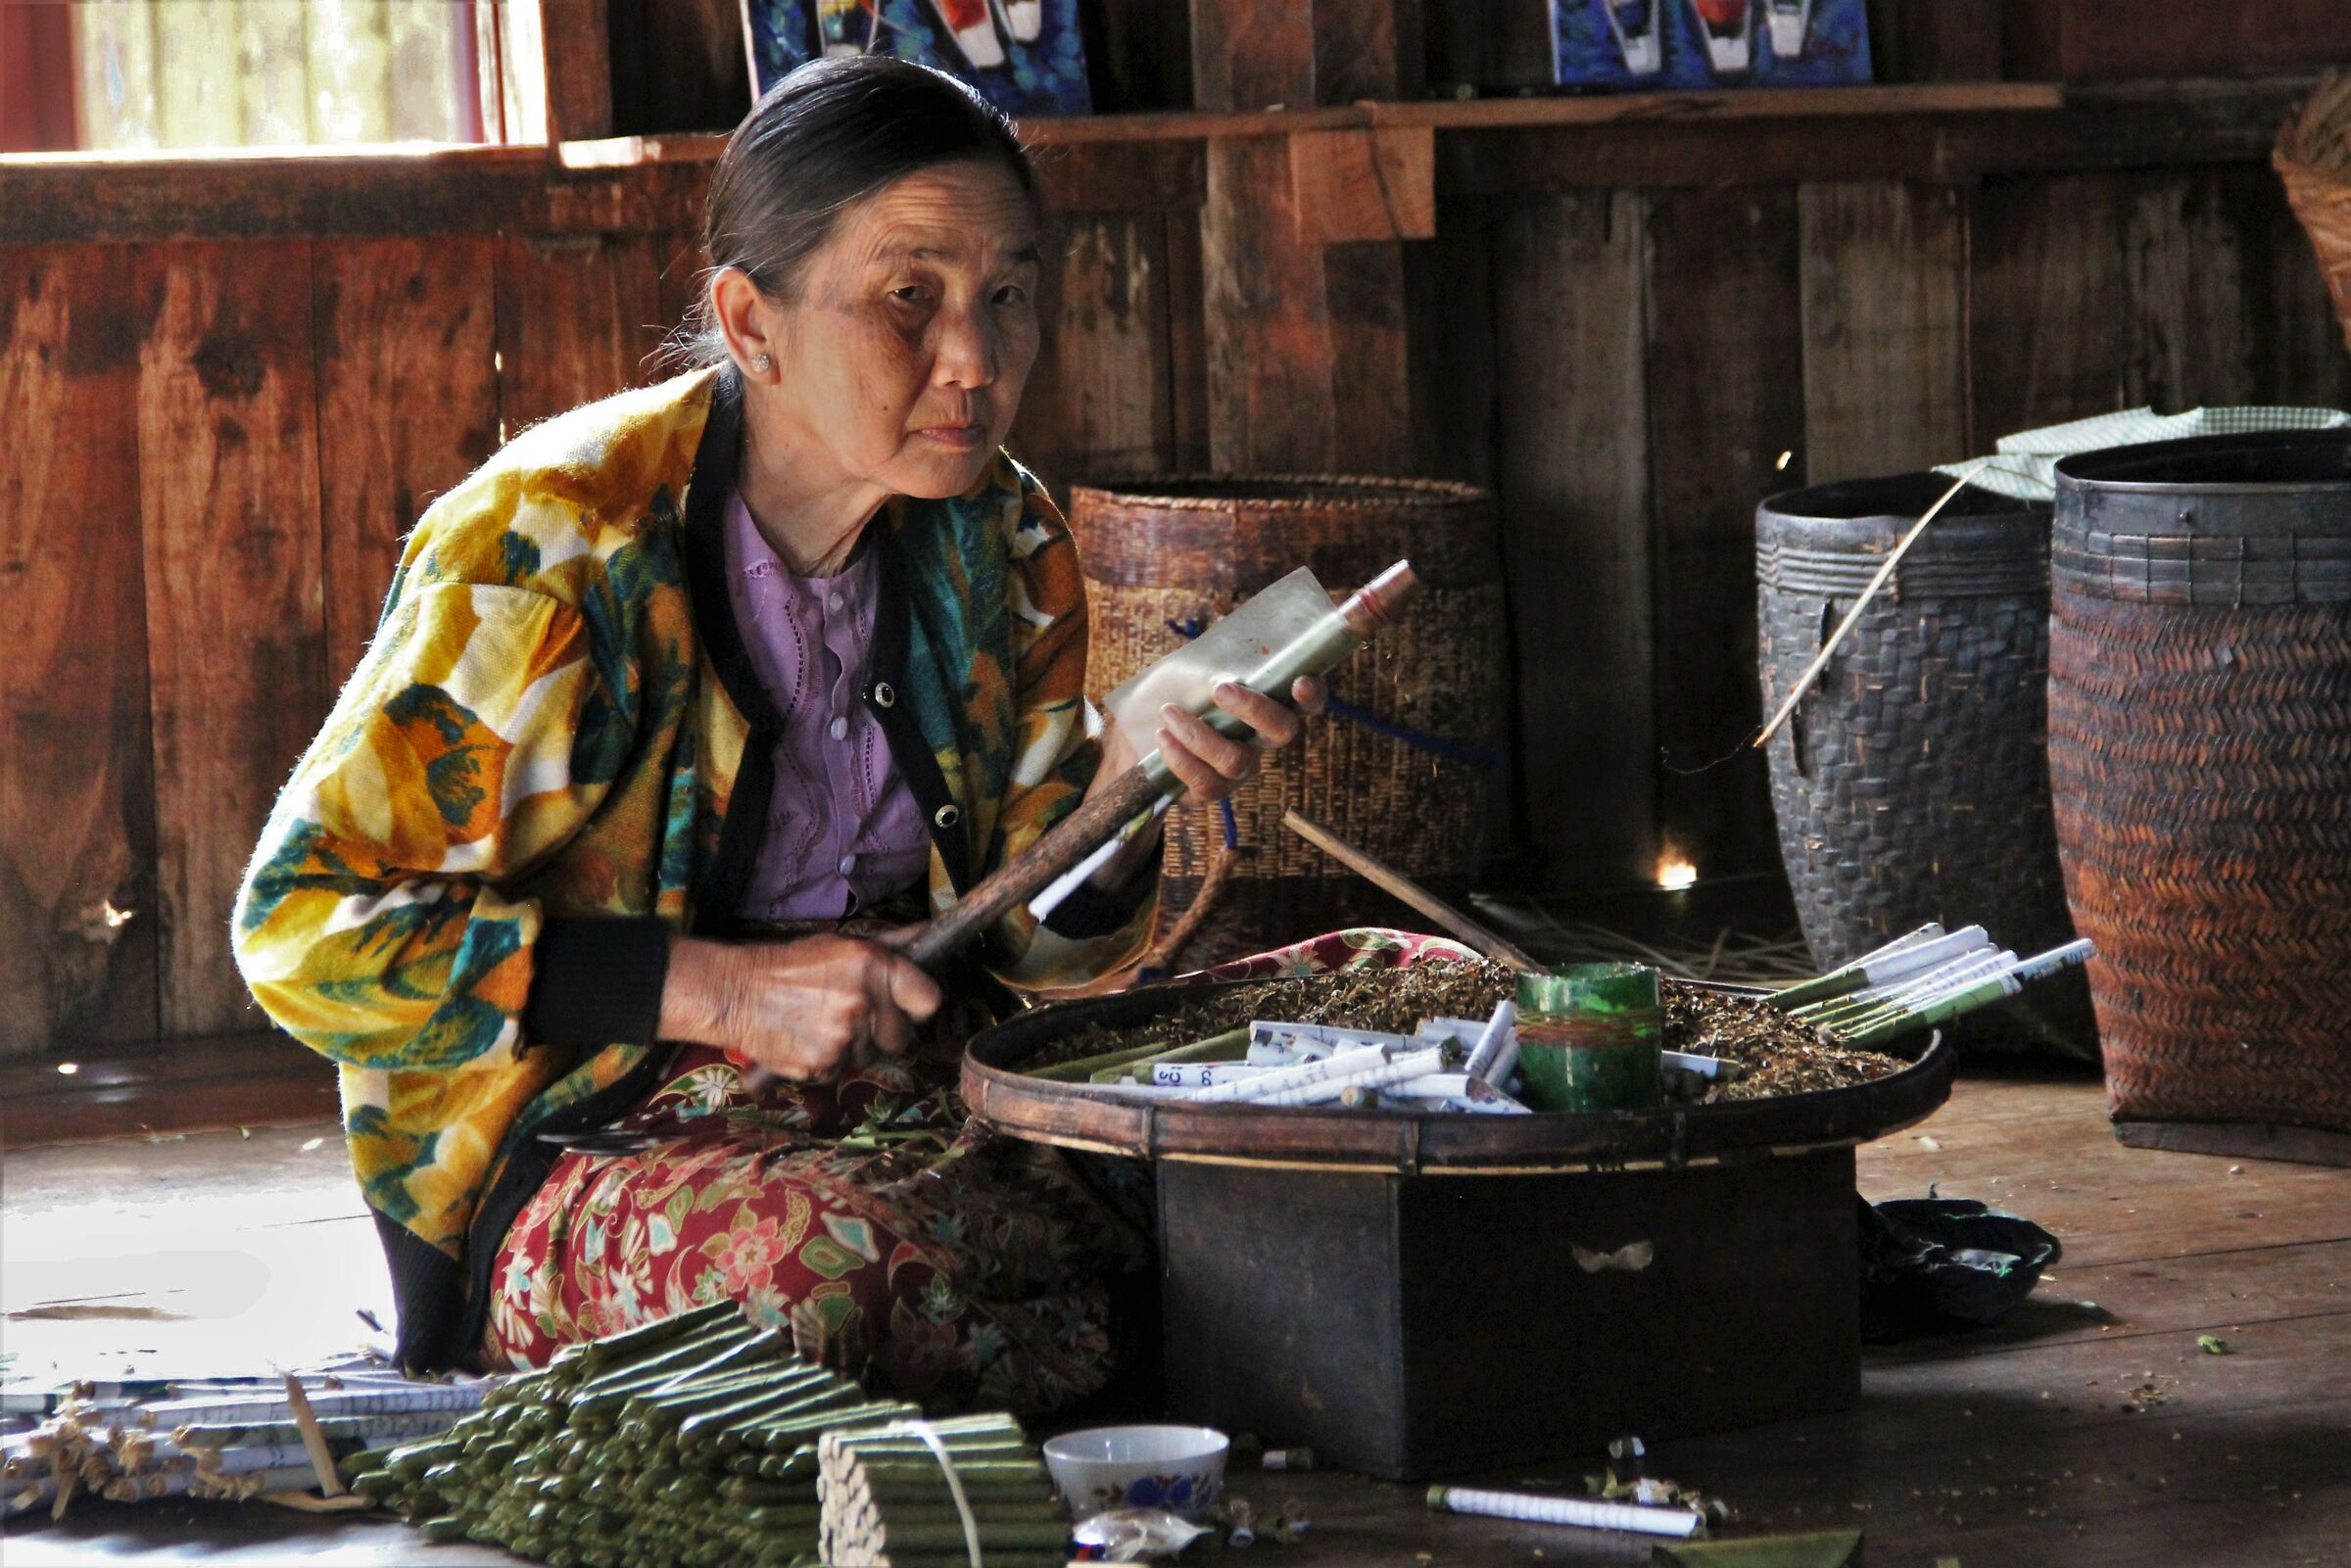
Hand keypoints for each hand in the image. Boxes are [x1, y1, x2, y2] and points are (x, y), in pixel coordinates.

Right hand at [657, 933, 941, 1079]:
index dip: (917, 1005)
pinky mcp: (824, 1066)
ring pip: (872, 1056)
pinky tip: (810, 1039)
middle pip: (903, 1036)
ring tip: (825, 1024)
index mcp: (872, 966)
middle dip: (886, 1031)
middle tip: (858, 1016)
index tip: (906, 1005)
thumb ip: (888, 948)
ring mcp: (844, 1038)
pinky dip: (831, 1061)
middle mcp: (863, 1002)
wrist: (736, 993)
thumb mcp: (840, 946)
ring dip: (857, 1046)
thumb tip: (927, 934)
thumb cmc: (789, 965)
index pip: (929, 1000)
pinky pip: (844, 1071)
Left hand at [1095, 677, 1327, 805]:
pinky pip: (1206, 782)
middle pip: (1282, 732)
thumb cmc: (1173, 689)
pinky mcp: (1210, 790)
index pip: (1305, 703)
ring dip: (1200, 733)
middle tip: (1220, 688)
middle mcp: (1260, 740)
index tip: (1299, 681)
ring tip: (1168, 711)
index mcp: (1266, 705)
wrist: (1135, 726)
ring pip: (1235, 760)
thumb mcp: (1193, 667)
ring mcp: (1238, 768)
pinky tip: (1162, 737)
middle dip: (1255, 709)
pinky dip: (1181, 757)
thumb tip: (1231, 652)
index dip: (1312, 696)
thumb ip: (1219, 663)